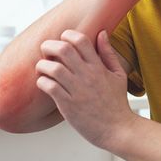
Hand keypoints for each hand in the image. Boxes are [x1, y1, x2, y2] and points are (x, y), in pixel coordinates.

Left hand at [35, 29, 134, 150]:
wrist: (117, 128)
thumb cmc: (117, 102)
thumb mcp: (118, 74)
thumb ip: (108, 53)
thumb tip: (102, 33)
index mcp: (99, 67)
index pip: (81, 40)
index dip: (67, 35)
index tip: (63, 40)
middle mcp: (87, 76)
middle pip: (63, 50)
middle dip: (49, 46)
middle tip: (46, 50)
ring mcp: (77, 90)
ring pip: (53, 68)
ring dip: (43, 65)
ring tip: (43, 68)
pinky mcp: (67, 105)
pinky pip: (49, 87)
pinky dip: (42, 82)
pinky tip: (45, 84)